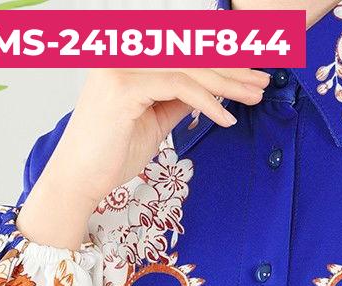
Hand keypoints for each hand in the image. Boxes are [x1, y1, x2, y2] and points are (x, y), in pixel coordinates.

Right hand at [17, 66, 269, 250]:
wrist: (79, 180)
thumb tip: (208, 91)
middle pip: (190, 53)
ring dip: (227, 83)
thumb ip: (177, 100)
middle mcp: (124, 52)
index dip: (220, 58)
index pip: (183, 49)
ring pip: (189, 67)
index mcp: (130, 56)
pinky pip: (179, 87)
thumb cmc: (111, 154)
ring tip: (254, 97)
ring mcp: (122, 66)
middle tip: (263, 81)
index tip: (251, 71)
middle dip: (231, 67)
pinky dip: (207, 102)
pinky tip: (227, 118)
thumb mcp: (154, 120)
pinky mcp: (125, 87)